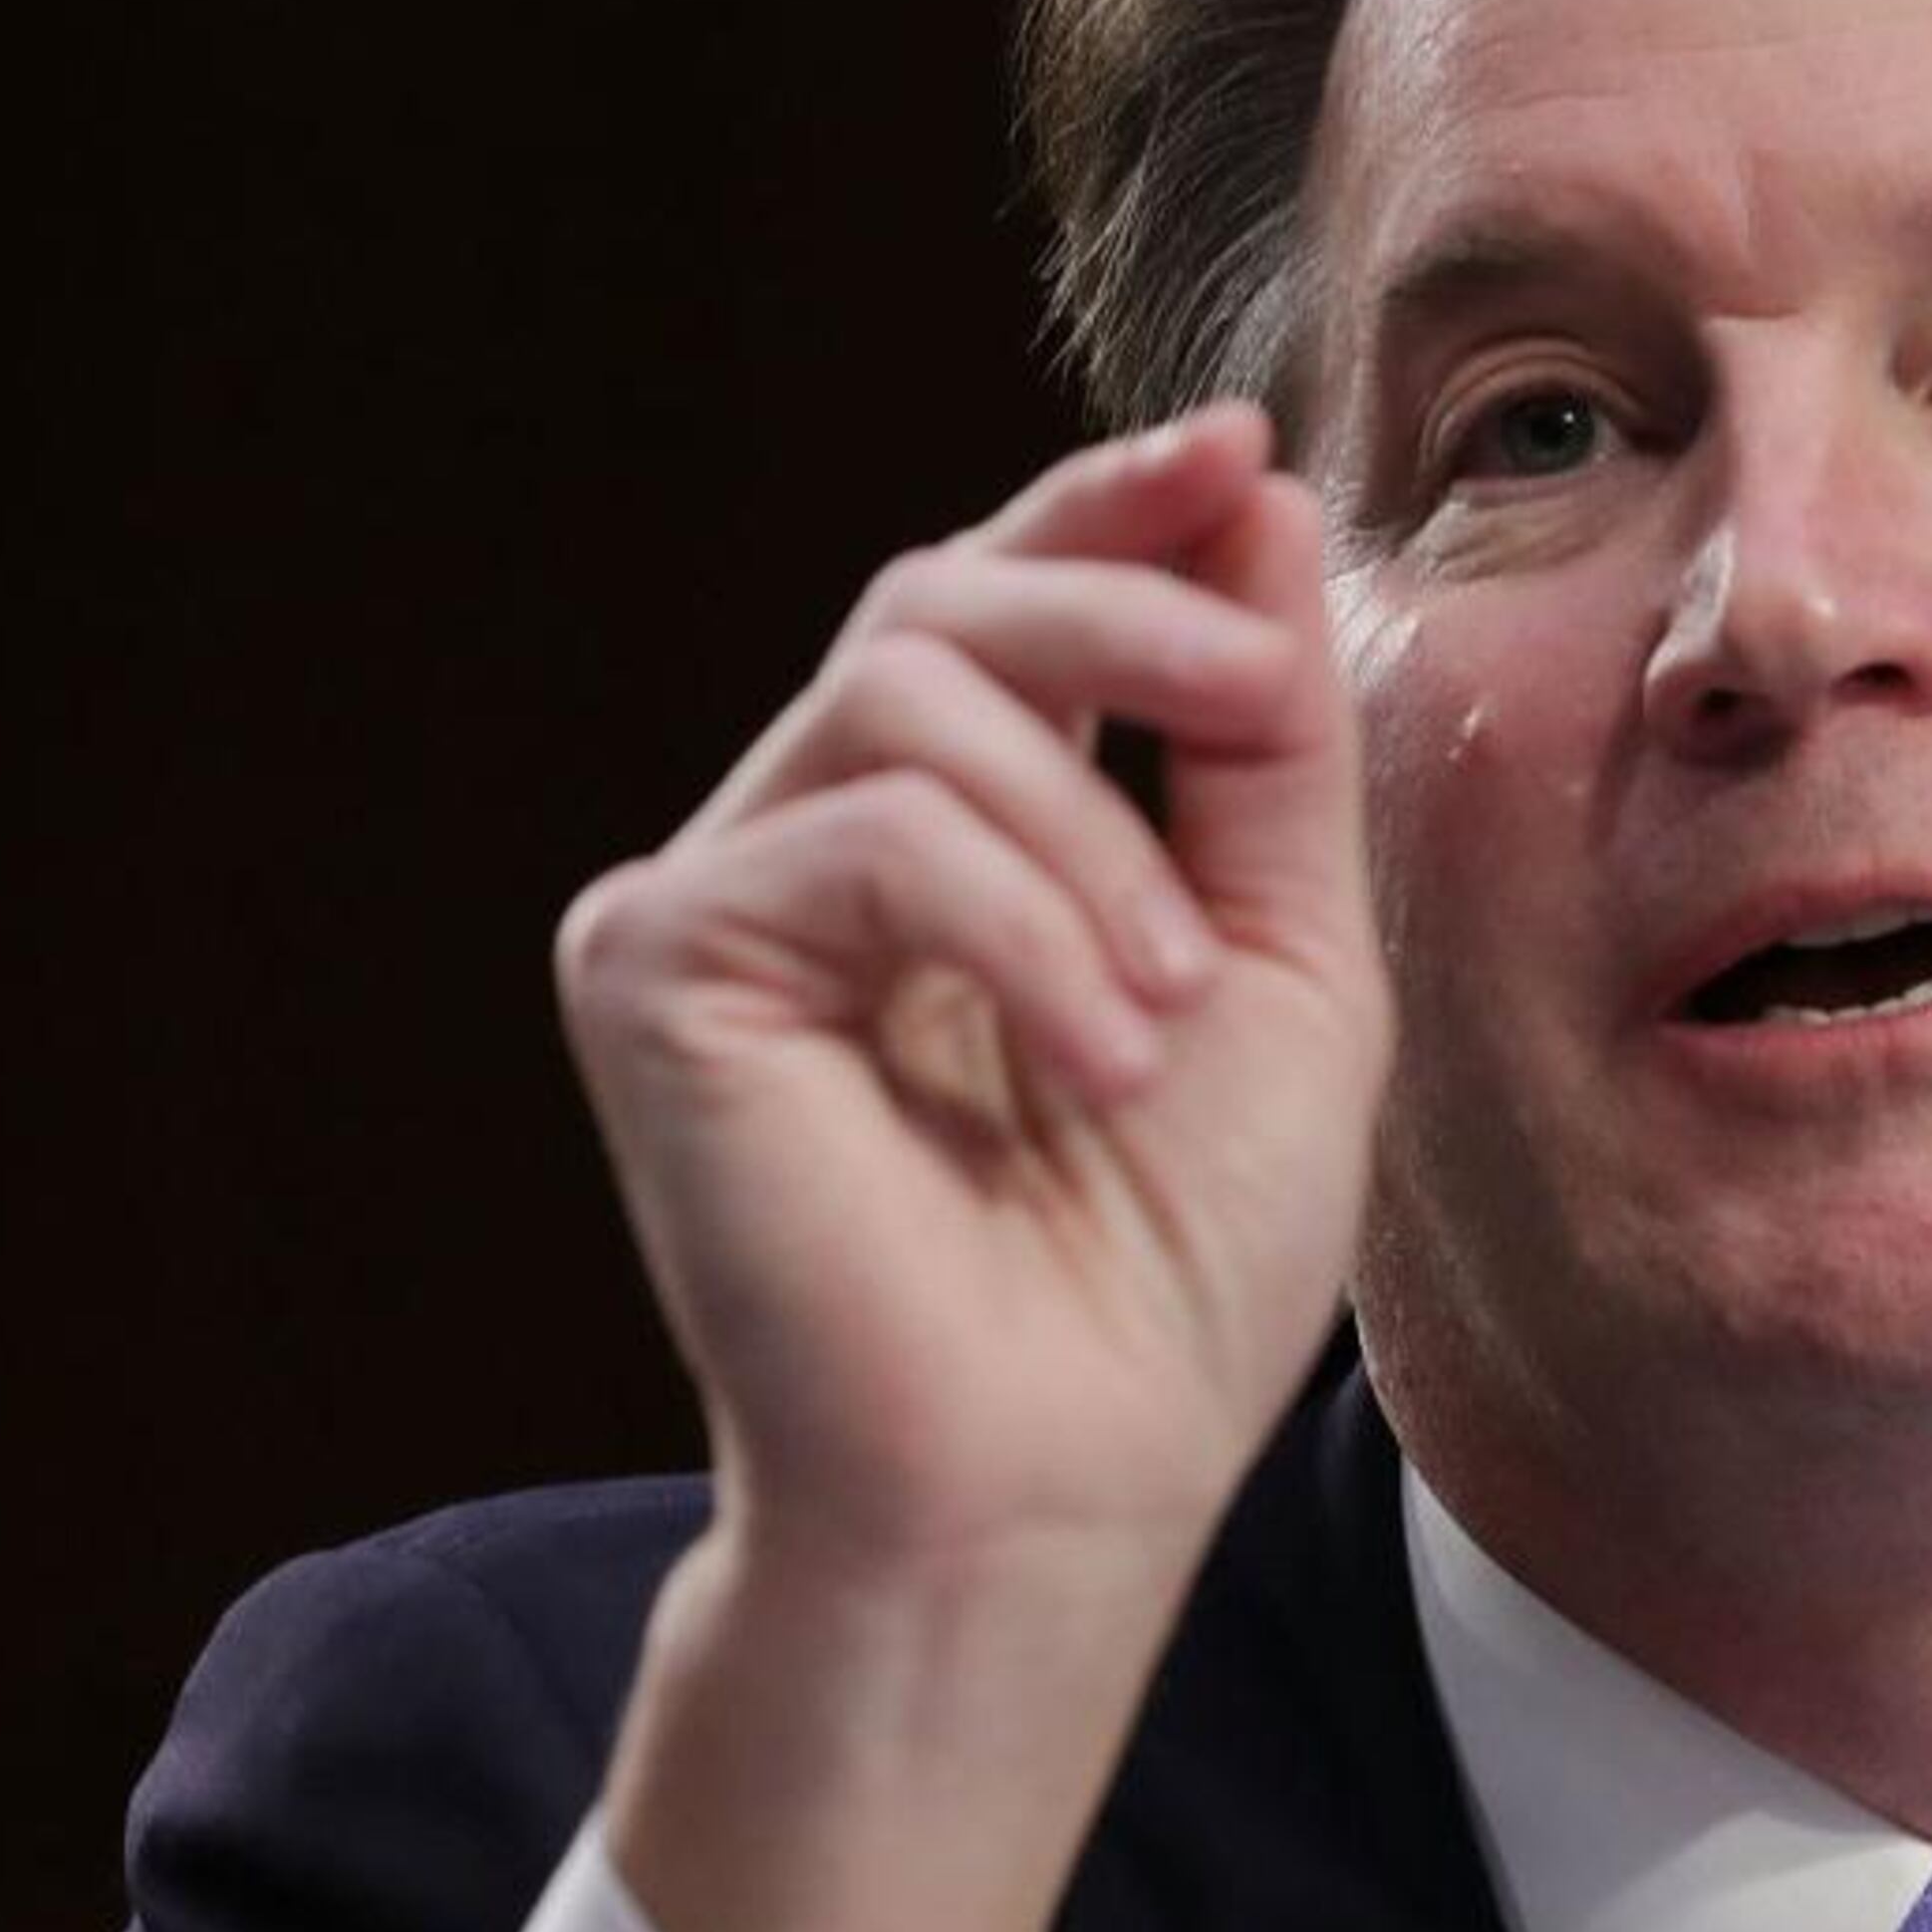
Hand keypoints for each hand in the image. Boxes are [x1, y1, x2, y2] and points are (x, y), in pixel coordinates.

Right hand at [552, 403, 1389, 1931]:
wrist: (1061, 1483)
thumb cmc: (1168, 1263)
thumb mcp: (1278, 957)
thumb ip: (1260, 741)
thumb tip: (1254, 497)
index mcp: (957, 836)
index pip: (1007, 603)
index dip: (1113, 506)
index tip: (1236, 448)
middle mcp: (815, 841)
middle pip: (941, 600)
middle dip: (1121, 615)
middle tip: (1252, 699)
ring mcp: (717, 895)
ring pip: (907, 693)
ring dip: (1089, 836)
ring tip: (1158, 1014)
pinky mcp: (652, 962)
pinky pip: (866, 832)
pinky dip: (1016, 927)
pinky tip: (1085, 1062)